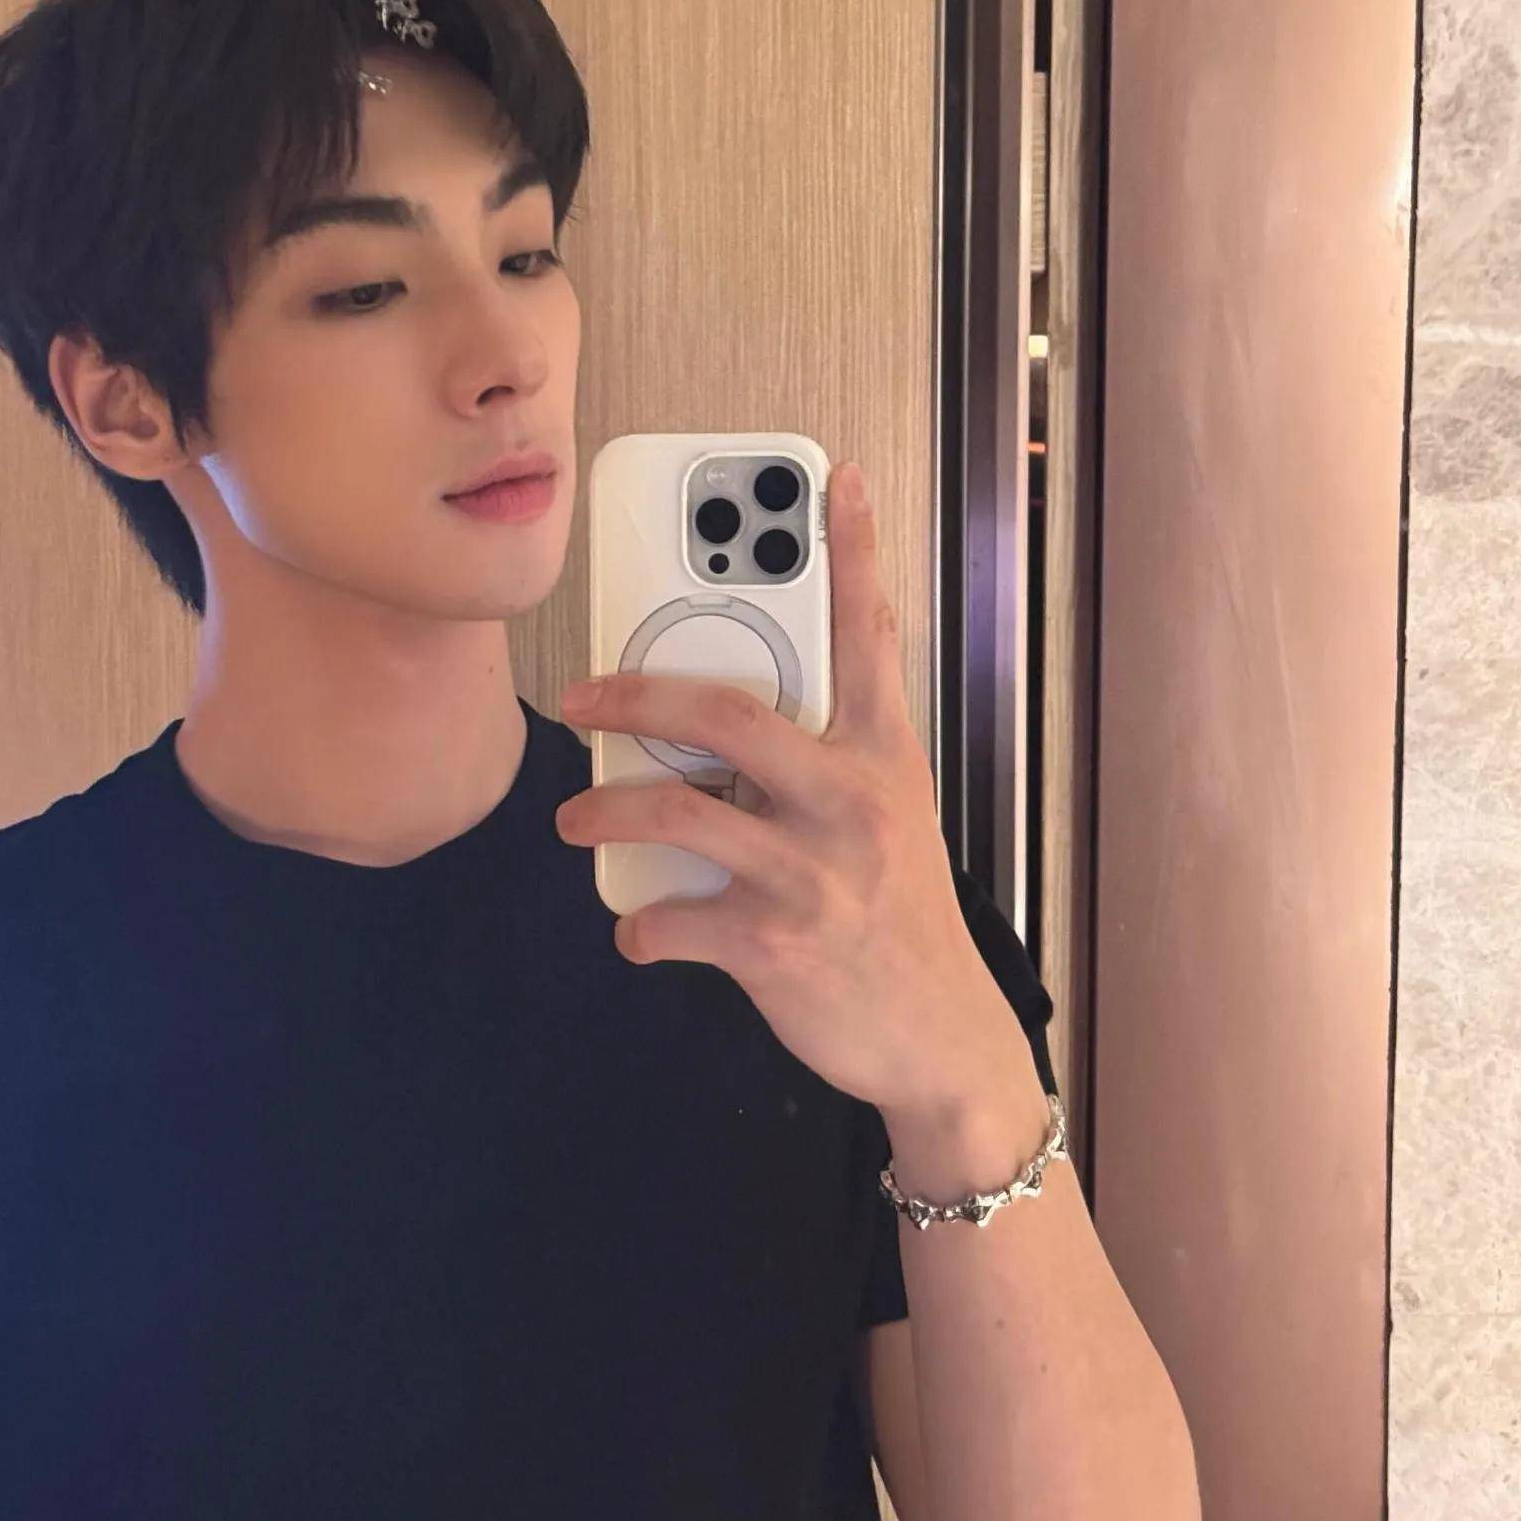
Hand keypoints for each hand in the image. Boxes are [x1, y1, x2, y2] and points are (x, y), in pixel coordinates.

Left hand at [553, 461, 1047, 1153]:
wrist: (942, 1041)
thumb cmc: (899, 921)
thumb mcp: (890, 822)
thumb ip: (823, 765)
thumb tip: (716, 738)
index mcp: (882, 758)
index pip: (870, 636)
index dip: (856, 552)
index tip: (837, 479)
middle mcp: (852, 802)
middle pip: (730, 712)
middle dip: (637, 693)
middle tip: (578, 696)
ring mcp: (816, 873)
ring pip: (682, 813)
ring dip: (609, 813)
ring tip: (577, 822)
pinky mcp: (779, 945)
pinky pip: (675, 920)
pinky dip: (641, 928)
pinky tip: (639, 933)